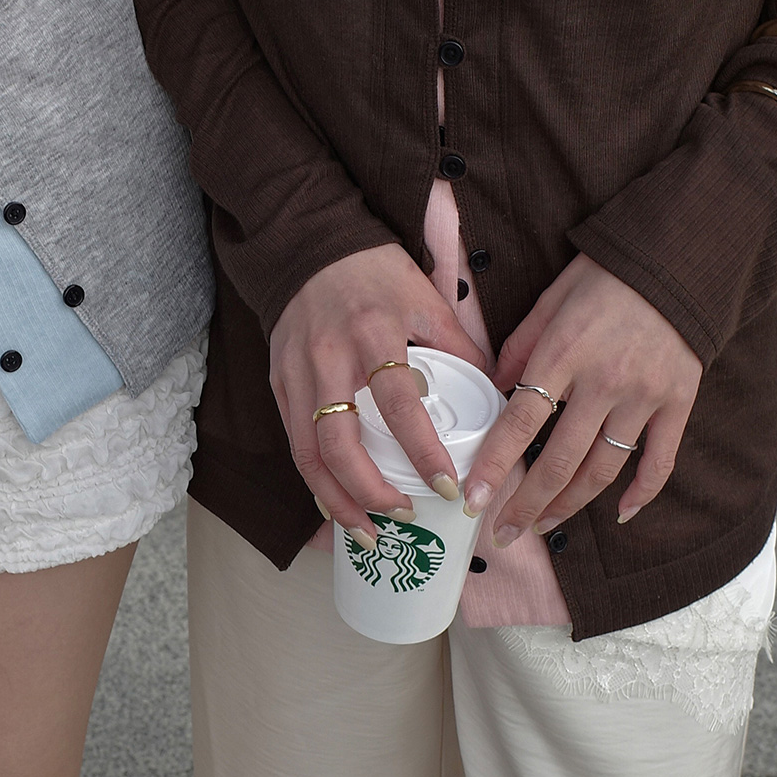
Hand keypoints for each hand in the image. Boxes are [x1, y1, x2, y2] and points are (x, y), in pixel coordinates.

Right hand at [270, 243, 487, 546]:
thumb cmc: (374, 270)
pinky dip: (315, 478)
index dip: (423, 452)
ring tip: (367, 531)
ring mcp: (297, 372)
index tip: (448, 487)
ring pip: (308, 452)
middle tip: (405, 516)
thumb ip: (458, 344)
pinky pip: (294, 440)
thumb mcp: (425, 296)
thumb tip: (497, 393)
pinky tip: (337, 502)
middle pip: (339, 443)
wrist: (309, 244)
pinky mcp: (279, 381)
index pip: (399, 404)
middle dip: (371, 492)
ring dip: (338, 499)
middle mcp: (329, 357)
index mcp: (372, 333)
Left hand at [463, 253, 701, 543]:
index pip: (520, 421)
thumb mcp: (550, 300)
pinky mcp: (678, 403)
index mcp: (563, 354)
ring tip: (544, 524)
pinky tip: (619, 513)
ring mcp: (644, 397)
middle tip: (505, 532)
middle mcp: (603, 382)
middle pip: (559, 459)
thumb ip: (520, 345)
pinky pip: (660, 460)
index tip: (474, 499)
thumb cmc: (604, 277)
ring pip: (603, 468)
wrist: (674, 263)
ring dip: (571, 504)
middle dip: (528, 503)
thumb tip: (494, 385)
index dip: (496, 465)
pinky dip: (641, 493)